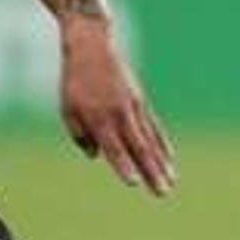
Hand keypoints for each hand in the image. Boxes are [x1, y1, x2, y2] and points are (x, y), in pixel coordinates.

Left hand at [59, 19, 175, 195]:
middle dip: (151, 171)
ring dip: (161, 163)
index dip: (123, 166)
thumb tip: (96, 156)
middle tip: (162, 192)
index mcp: (98, 118)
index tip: (133, 182)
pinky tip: (170, 159)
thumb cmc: (75, 81)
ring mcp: (134, 107)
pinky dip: (162, 144)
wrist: (92, 47)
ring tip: (171, 182)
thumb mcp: (67, 108)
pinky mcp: (141, 102)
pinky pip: (154, 127)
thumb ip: (80, 134)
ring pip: (150, 140)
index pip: (113, 147)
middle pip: (138, 147)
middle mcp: (119, 114)